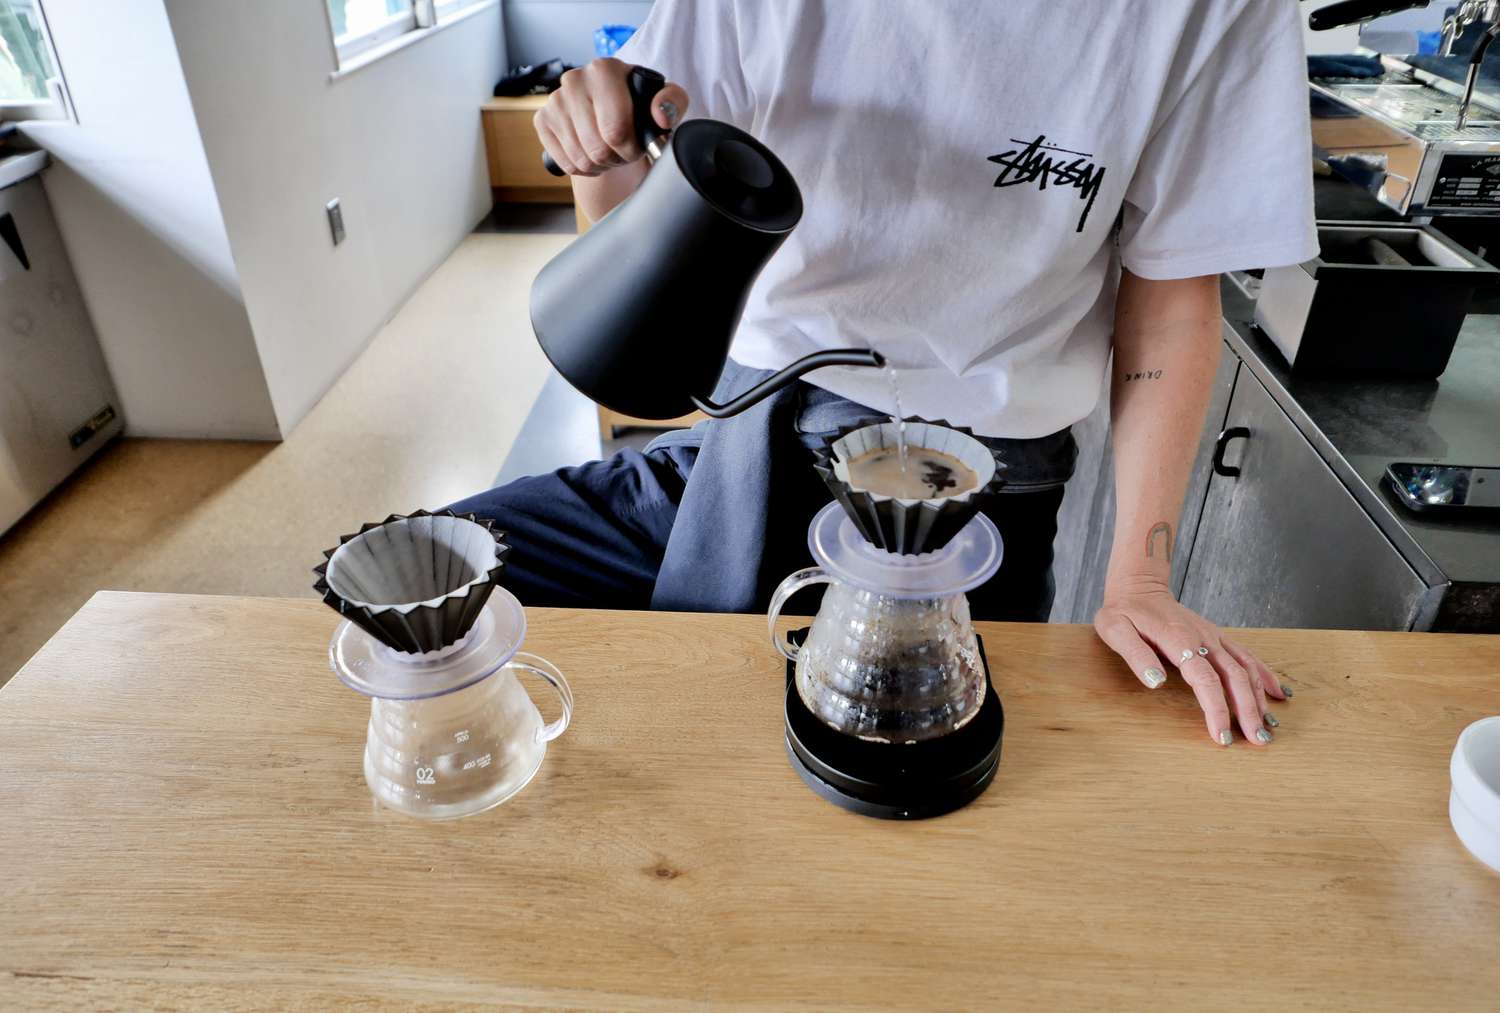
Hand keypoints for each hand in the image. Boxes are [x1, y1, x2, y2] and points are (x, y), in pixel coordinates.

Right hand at [533, 58, 689, 175]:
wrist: (611, 110)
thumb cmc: (640, 106)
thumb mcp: (666, 101)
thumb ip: (672, 103)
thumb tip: (661, 115)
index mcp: (604, 70)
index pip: (616, 130)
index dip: (632, 149)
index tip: (639, 145)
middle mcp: (574, 80)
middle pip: (598, 149)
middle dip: (617, 158)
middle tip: (625, 150)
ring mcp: (555, 100)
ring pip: (582, 160)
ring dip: (602, 165)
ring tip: (610, 150)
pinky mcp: (542, 120)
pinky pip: (566, 163)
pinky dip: (583, 167)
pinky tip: (592, 152)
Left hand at [1094, 578, 1289, 745]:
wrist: (1138, 586)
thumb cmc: (1124, 611)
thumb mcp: (1116, 631)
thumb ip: (1136, 656)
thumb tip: (1156, 682)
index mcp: (1179, 640)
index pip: (1205, 680)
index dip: (1216, 709)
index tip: (1221, 736)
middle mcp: (1204, 638)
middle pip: (1235, 677)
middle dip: (1249, 710)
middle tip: (1258, 740)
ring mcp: (1214, 636)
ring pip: (1246, 667)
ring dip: (1260, 697)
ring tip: (1269, 725)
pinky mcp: (1217, 636)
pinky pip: (1247, 655)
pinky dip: (1264, 674)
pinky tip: (1278, 692)